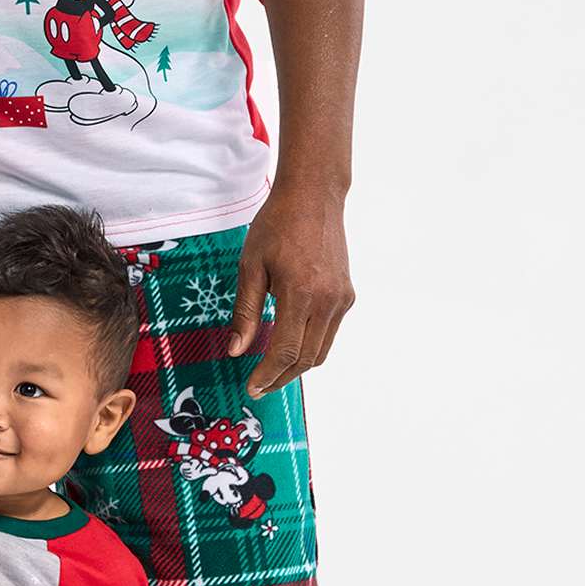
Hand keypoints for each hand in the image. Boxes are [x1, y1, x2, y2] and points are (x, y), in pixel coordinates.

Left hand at [226, 179, 354, 397]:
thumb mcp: (250, 266)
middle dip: (281, 378)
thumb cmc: (277, 226)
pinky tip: (290, 346)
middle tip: (259, 386)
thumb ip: (245, 311)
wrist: (314, 197)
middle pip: (305, 358)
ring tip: (272, 373)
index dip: (267, 375)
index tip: (251, 388)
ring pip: (321, 350)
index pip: (284, 351)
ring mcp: (341, 299)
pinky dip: (310, 347)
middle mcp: (327, 301)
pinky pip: (329, 333)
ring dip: (297, 366)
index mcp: (300, 293)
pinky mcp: (347, 295)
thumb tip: (237, 350)